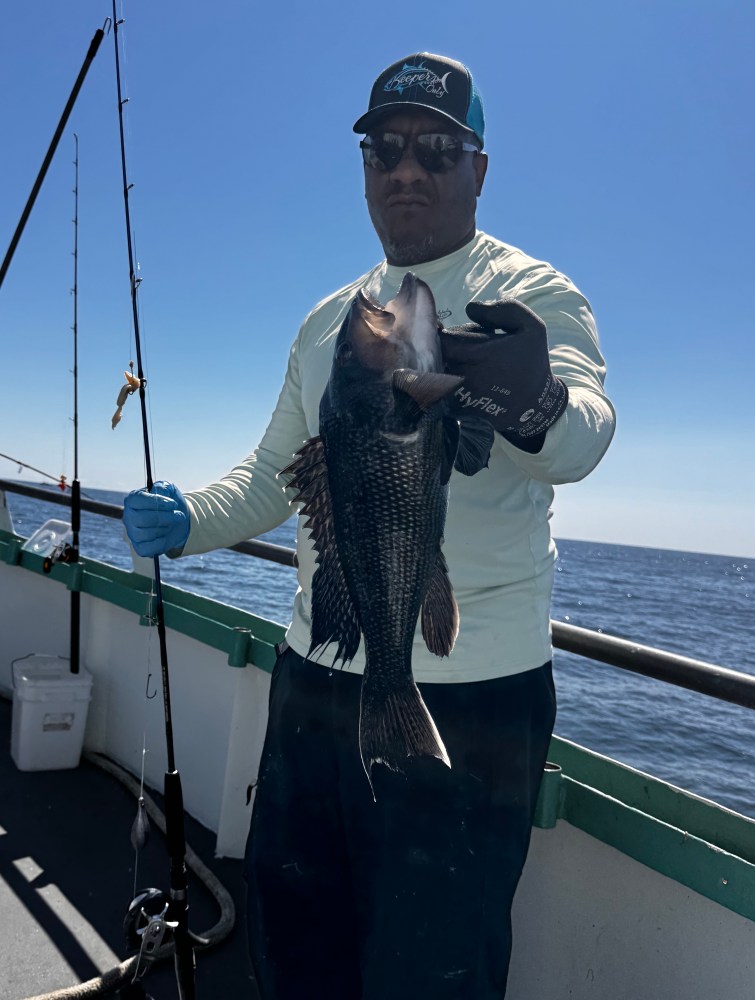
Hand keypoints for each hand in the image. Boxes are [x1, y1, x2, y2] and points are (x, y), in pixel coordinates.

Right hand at [122, 480, 189, 556]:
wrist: (178, 520)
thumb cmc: (170, 503)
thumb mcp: (169, 490)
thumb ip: (163, 487)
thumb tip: (159, 491)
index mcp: (133, 500)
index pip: (138, 500)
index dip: (157, 502)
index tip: (173, 504)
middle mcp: (129, 517)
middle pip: (144, 519)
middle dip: (165, 517)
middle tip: (179, 516)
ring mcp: (132, 533)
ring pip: (147, 534)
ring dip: (165, 529)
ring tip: (172, 524)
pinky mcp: (139, 547)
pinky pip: (149, 548)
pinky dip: (161, 543)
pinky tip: (167, 535)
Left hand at [440, 298, 567, 447]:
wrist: (536, 405)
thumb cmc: (531, 362)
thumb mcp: (530, 327)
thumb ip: (503, 310)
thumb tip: (470, 308)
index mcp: (483, 353)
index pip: (442, 339)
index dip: (442, 334)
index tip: (452, 333)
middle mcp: (467, 376)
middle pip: (437, 356)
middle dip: (444, 349)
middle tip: (461, 350)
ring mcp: (461, 396)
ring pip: (436, 373)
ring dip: (444, 366)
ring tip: (465, 365)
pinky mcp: (458, 410)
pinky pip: (440, 392)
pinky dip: (445, 384)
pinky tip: (465, 381)